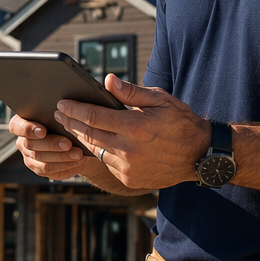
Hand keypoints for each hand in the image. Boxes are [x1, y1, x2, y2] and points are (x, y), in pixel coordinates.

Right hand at [10, 112, 109, 182]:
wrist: (78, 143)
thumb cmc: (69, 123)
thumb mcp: (63, 115)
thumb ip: (58, 113)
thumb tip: (64, 107)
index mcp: (23, 123)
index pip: (16, 126)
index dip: (27, 129)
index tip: (43, 131)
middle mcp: (23, 141)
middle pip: (31, 145)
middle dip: (51, 144)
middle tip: (68, 143)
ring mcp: (29, 156)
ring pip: (41, 159)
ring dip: (61, 157)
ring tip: (78, 153)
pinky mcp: (38, 169)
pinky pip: (49, 170)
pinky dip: (64, 165)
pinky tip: (77, 161)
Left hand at [54, 74, 210, 189]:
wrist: (201, 155)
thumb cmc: (181, 122)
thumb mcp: (160, 100)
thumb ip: (131, 92)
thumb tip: (107, 80)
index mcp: (135, 128)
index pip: (93, 117)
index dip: (74, 109)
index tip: (62, 103)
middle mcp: (129, 151)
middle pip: (88, 134)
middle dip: (71, 122)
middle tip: (59, 113)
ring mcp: (128, 168)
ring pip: (94, 150)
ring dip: (81, 138)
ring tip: (70, 125)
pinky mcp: (129, 180)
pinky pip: (106, 163)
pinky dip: (97, 151)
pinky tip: (90, 141)